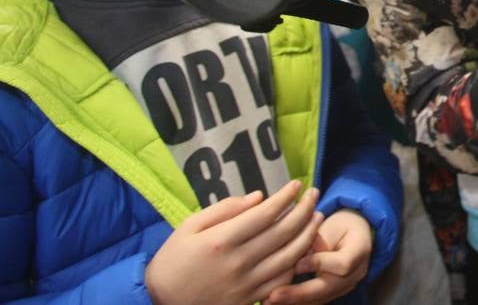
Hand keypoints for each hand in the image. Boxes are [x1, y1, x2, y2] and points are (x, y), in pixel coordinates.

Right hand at [145, 180, 322, 304]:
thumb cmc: (174, 259)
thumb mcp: (189, 227)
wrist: (161, 301)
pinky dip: (297, 262)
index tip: (297, 184)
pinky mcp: (249, 300)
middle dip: (304, 210)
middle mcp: (237, 262)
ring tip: (317, 217)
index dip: (285, 197)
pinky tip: (302, 247)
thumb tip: (259, 197)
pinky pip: (282, 280)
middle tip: (315, 195)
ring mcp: (246, 284)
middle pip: (283, 232)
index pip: (265, 214)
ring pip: (289, 256)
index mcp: (221, 241)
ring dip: (308, 234)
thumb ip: (224, 209)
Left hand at [263, 209, 372, 303]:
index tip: (297, 264)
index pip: (343, 263)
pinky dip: (295, 302)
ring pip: (319, 299)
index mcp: (359, 250)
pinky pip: (315, 301)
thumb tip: (298, 262)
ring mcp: (346, 286)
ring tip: (269, 301)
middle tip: (273, 296)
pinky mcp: (334, 293)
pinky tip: (276, 301)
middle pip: (328, 288)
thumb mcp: (331, 225)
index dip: (320, 264)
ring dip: (293, 302)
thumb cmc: (340, 225)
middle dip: (298, 293)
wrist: (354, 234)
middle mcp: (356, 273)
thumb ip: (316, 241)